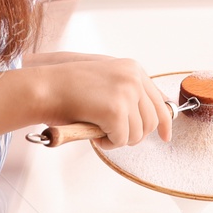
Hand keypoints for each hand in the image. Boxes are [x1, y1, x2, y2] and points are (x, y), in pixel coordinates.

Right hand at [37, 57, 171, 147]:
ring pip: (137, 134)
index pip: (160, 100)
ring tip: (100, 132)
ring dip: (119, 139)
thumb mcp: (107, 82)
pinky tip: (95, 134)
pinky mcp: (116, 110)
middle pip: (152, 121)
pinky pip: (121, 140)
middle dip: (134, 135)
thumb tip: (151, 118)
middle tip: (113, 136)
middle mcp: (134, 78)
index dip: (165, 122)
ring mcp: (126, 92)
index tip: (166, 136)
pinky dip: (108, 143)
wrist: (47, 87)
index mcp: (133, 69)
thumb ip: (129, 94)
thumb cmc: (69, 88)